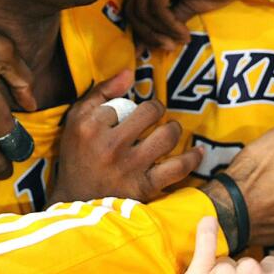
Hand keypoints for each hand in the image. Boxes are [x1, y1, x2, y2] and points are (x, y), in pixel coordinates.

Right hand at [51, 71, 202, 202]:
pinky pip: (178, 168)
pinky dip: (192, 158)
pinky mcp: (144, 187)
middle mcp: (110, 146)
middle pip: (151, 112)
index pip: (122, 102)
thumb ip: (101, 92)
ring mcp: (129, 167)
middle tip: (155, 116)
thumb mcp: (76, 120)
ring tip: (169, 131)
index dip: (126, 107)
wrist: (75, 202)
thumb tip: (130, 72)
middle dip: (157, 109)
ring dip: (173, 129)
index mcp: (90, 127)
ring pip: (167, 136)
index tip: (123, 118)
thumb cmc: (77, 157)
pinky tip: (198, 151)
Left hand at [124, 0, 268, 50]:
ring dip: (160, 32)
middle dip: (148, 32)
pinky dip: (169, 26)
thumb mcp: (185, 4)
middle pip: (133, 6)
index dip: (141, 28)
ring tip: (178, 41)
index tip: (155, 45)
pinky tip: (184, 33)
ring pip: (144, 9)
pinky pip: (157, 8)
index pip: (133, 0)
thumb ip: (164, 19)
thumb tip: (141, 44)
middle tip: (167, 47)